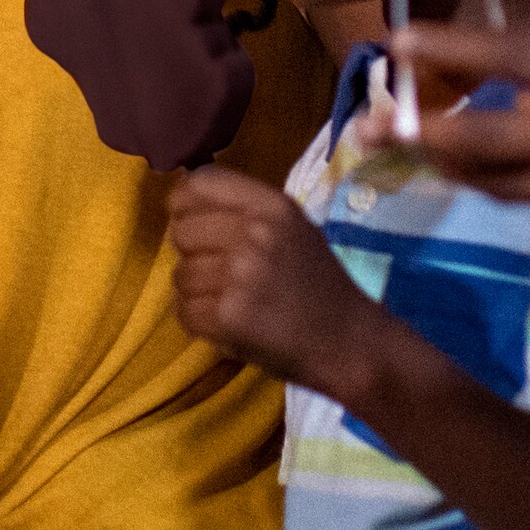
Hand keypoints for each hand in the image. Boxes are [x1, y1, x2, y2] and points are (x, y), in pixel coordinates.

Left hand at [167, 166, 383, 392]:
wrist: (350, 343)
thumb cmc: (319, 286)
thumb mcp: (293, 230)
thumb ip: (244, 212)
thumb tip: (181, 207)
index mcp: (273, 206)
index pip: (199, 185)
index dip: (184, 206)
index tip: (192, 223)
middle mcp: (255, 233)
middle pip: (181, 230)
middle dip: (192, 254)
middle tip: (218, 273)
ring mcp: (240, 275)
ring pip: (179, 274)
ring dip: (195, 293)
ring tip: (228, 302)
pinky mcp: (228, 316)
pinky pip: (183, 311)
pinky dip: (198, 322)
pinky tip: (225, 325)